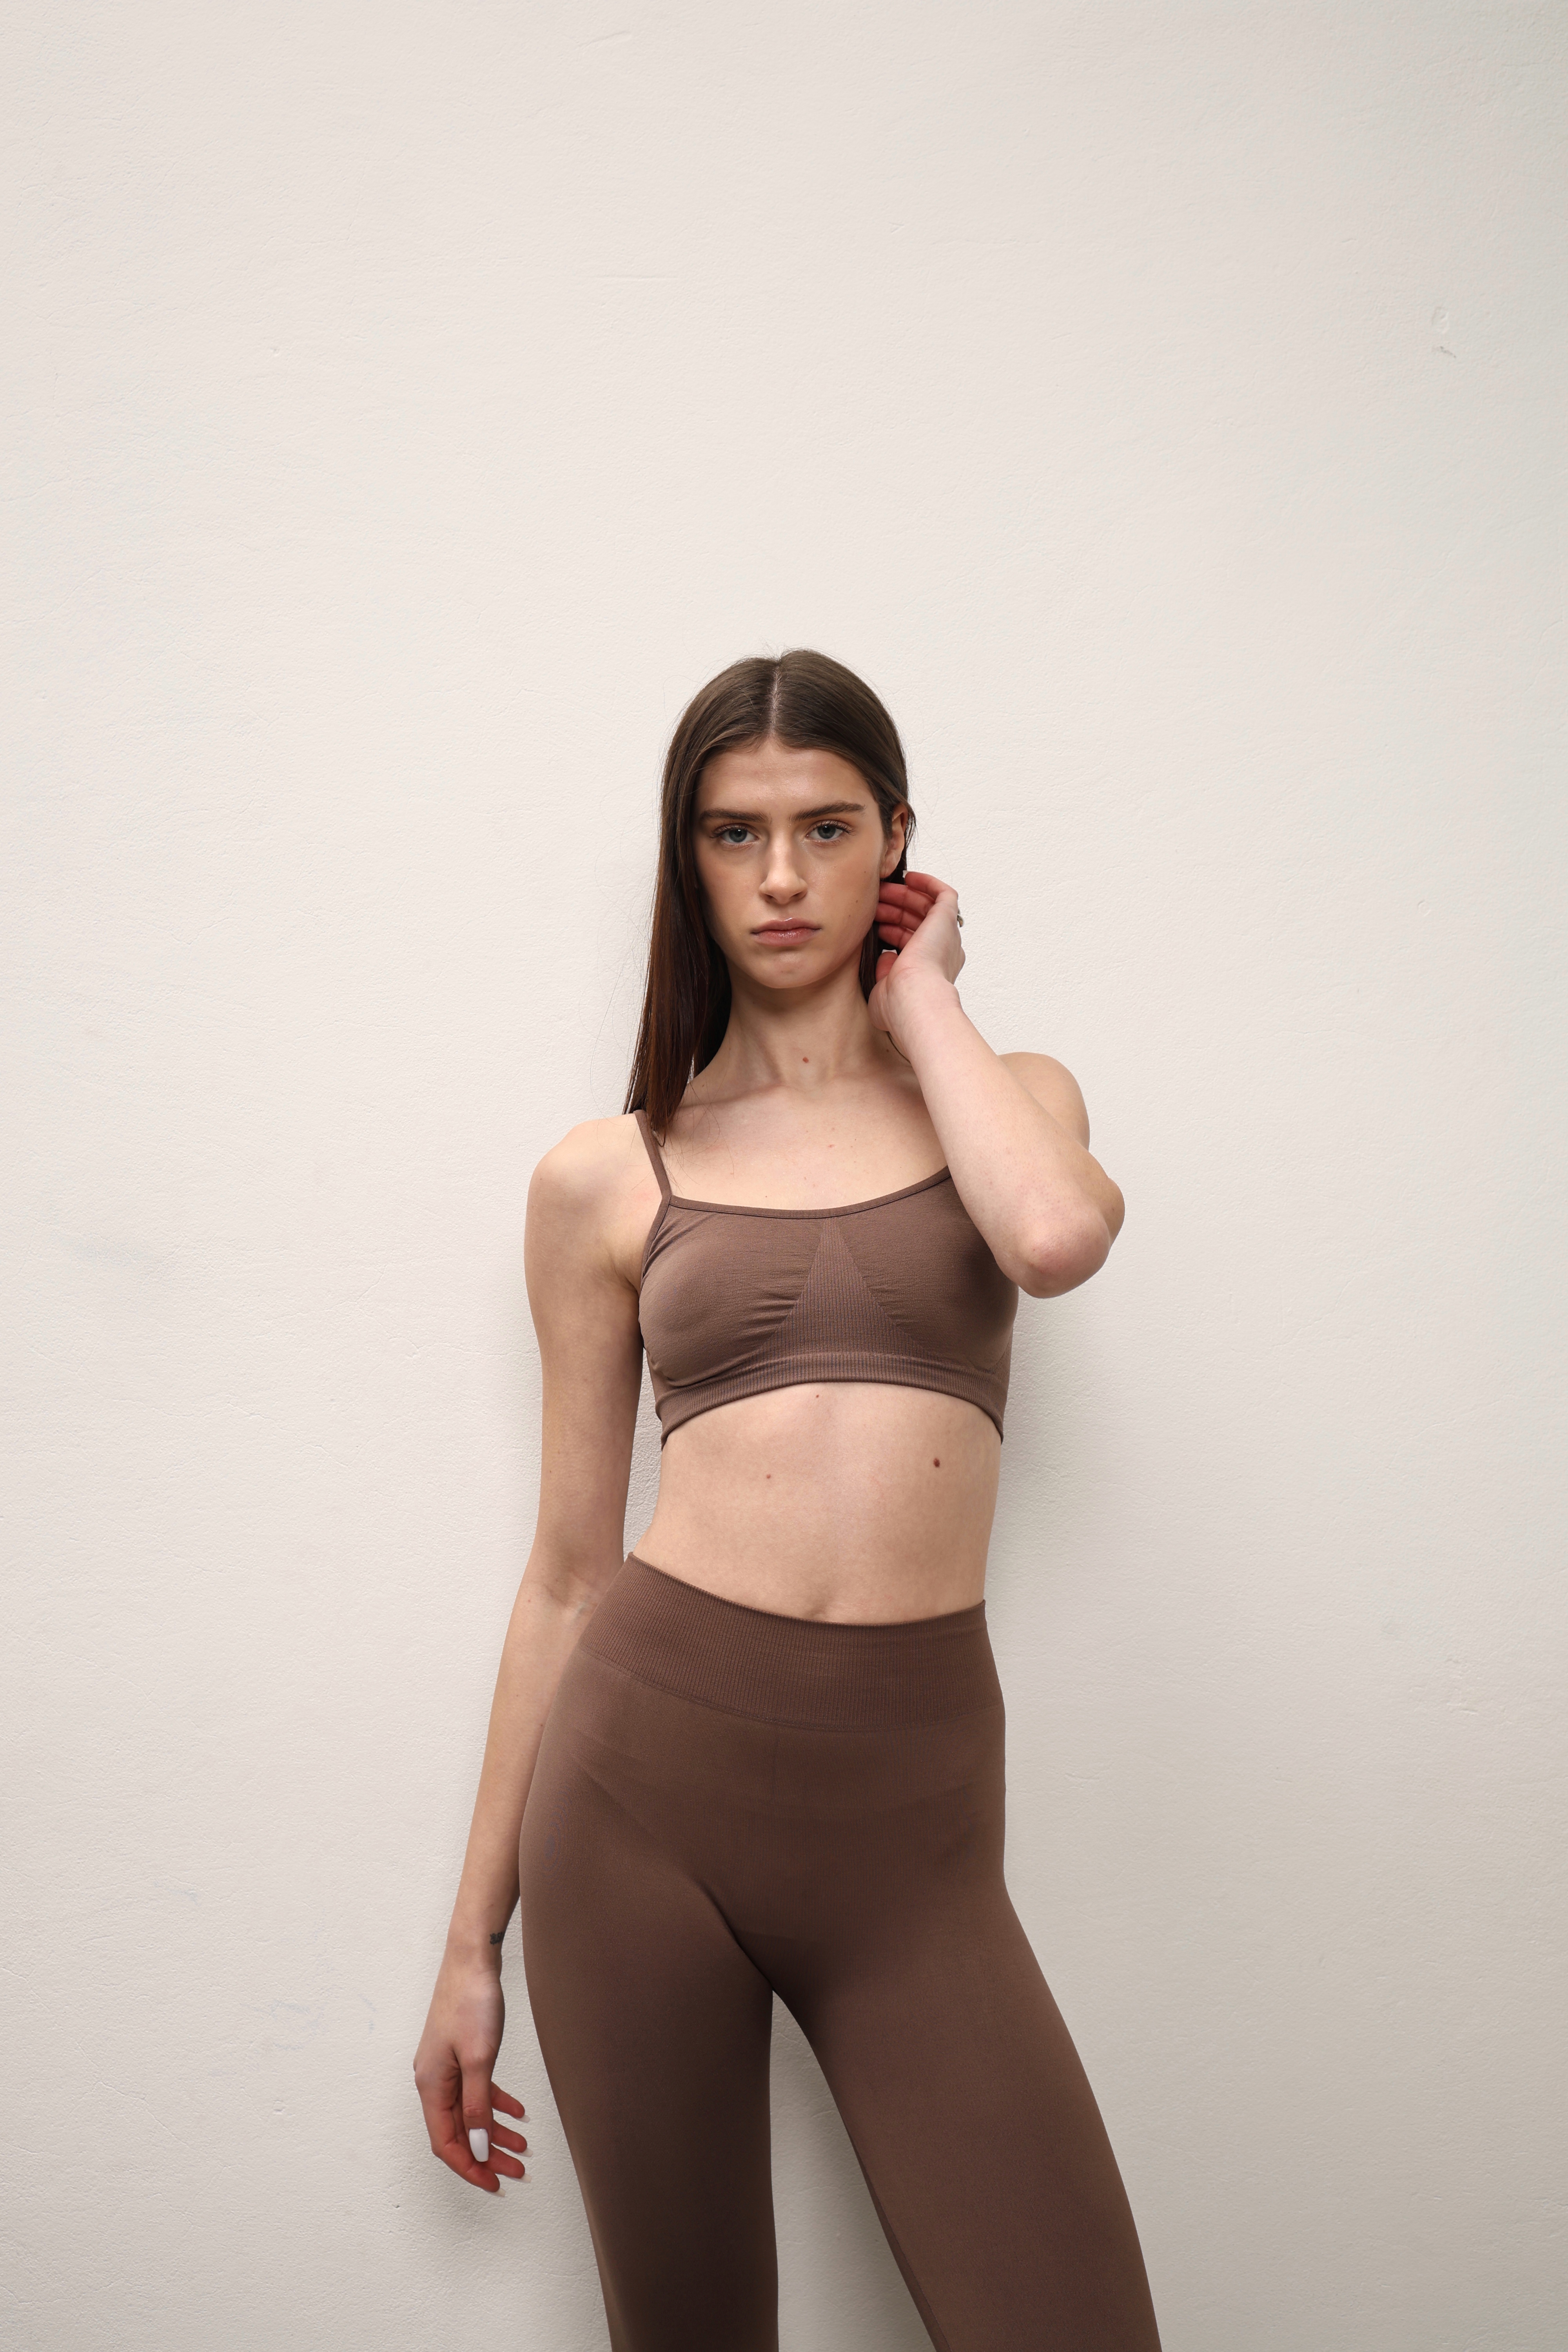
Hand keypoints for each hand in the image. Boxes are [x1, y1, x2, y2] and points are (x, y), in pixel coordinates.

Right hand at [413, 1952, 527, 2192]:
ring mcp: (446, 2067)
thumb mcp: (479, 2059)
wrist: (473, 1958)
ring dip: (493, 2132)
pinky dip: (495, 2104)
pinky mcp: (460, 2053)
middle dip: (486, 2155)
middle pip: (458, 2132)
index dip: (469, 2167)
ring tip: (522, 2146)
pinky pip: (476, 2090)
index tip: (494, 2184)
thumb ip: (477, 2107)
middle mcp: (434, 2081)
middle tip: (515, 2171)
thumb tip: (478, 2149)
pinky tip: (518, 2110)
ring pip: (469, 2113)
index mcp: (431, 2086)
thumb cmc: (471, 2003)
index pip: (446, 2143)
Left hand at [869, 869, 964, 1054]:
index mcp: (930, 970)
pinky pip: (944, 893)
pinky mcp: (947, 920)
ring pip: (928, 906)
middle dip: (895, 909)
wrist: (913, 998)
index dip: (893, 930)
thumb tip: (886, 958)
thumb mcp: (884, 990)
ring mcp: (946, 935)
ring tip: (882, 890)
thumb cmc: (899, 1004)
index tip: (873, 925)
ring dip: (905, 896)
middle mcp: (943, 952)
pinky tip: (909, 878)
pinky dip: (928, 883)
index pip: (912, 941)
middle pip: (919, 921)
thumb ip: (884, 975)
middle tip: (874, 903)